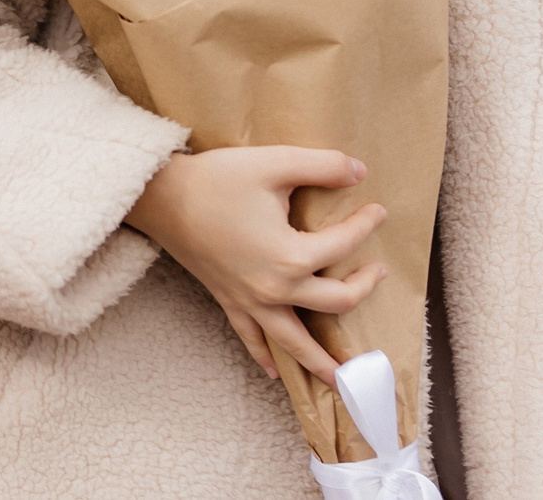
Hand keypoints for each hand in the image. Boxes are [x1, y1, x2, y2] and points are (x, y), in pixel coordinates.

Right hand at [124, 146, 388, 382]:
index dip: (366, 225)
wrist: (164, 198)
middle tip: (378, 274)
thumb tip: (361, 171)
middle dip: (362, 289)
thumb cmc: (218, 179)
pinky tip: (277, 372)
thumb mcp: (275, 163)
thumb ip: (324, 165)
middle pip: (335, 301)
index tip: (378, 211)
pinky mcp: (229, 302)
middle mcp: (275, 288)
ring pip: (295, 341)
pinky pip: (252, 339)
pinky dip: (266, 357)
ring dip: (321, 361)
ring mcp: (251, 302)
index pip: (344, 244)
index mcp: (291, 255)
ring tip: (343, 379)